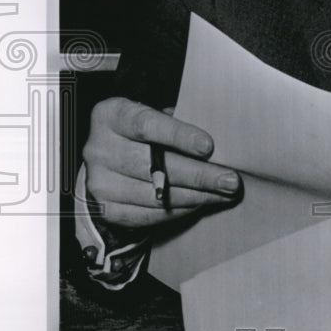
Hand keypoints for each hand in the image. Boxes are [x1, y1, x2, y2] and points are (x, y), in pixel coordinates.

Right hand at [82, 97, 240, 227]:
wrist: (109, 159)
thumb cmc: (142, 133)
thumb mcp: (154, 117)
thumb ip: (178, 124)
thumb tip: (219, 144)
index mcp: (111, 116)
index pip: (145, 125)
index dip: (178, 136)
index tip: (208, 147)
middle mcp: (99, 149)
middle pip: (153, 166)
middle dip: (198, 175)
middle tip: (231, 180)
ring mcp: (99, 182)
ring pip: (155, 194)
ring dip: (196, 196)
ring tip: (224, 194)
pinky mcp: (106, 209)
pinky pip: (149, 214)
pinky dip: (179, 210)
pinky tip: (201, 203)